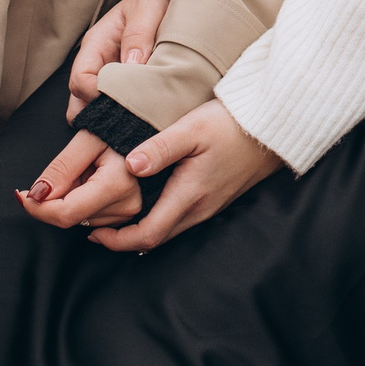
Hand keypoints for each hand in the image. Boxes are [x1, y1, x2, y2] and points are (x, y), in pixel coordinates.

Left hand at [19, 131, 148, 229]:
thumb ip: (61, 168)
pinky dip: (87, 203)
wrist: (151, 127)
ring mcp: (133, 213)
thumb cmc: (121, 127)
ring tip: (89, 170)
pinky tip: (96, 181)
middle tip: (70, 169)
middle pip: (73, 218)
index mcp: (118, 184)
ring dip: (74, 199)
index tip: (23, 195)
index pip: (66, 214)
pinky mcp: (133, 216)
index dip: (38, 208)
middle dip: (58, 198)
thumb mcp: (87, 138)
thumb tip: (36, 195)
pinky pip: (97, 219)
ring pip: (82, 220)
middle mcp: (130, 205)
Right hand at [66, 0, 171, 120]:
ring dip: (110, 117)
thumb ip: (138, 36)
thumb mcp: (148, 10)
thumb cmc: (153, 1)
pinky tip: (142, 117)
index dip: (95, 95)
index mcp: (96, 44)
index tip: (121, 100)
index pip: (80, 79)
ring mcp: (106, 74)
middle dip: (98, 115)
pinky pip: (113, 105)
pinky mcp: (121, 84)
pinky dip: (123, 114)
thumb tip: (132, 66)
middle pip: (79, 101)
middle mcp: (95, 62)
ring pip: (93, 107)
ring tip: (136, 122)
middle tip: (127, 122)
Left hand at [89, 99, 281, 253]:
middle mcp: (199, 208)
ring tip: (113, 216)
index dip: (117, 241)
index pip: (147, 235)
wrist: (272, 127)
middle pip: (154, 239)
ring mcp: (209, 206)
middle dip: (121, 239)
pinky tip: (146, 203)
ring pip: (167, 231)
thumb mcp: (192, 129)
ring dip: (138, 230)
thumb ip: (159, 148)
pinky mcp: (214, 199)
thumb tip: (130, 166)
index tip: (93, 234)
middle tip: (93, 227)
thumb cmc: (231, 124)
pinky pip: (179, 220)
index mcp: (189, 195)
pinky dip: (156, 219)